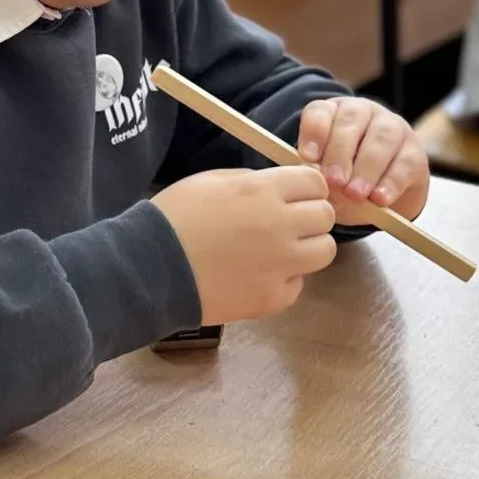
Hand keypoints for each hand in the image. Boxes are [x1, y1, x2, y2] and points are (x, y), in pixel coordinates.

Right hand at [151, 165, 335, 323]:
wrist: (152, 267)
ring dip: (308, 247)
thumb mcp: (211, 180)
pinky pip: (298, 284)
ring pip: (325, 251)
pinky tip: (258, 275)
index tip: (296, 194)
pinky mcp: (273, 298)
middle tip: (289, 222)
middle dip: (310, 215)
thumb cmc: (175, 216)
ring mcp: (280, 264)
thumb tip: (278, 188)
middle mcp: (280, 225)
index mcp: (263, 190)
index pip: (315, 181)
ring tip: (281, 250)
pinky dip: (284, 279)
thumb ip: (252, 181)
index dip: (307, 187)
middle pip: (325, 216)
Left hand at [298, 97, 429, 225]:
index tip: (307, 157)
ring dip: (366, 168)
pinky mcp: (415, 151)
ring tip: (355, 193)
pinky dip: (391, 182)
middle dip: (340, 152)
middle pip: (351, 122)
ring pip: (380, 139)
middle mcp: (364, 112)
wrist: (384, 192)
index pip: (320, 112)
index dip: (314, 132)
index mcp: (333, 112)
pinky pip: (404, 163)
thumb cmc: (345, 179)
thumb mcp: (326, 176)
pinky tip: (379, 199)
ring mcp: (393, 127)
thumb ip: (319, 176)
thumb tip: (315, 186)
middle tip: (333, 181)